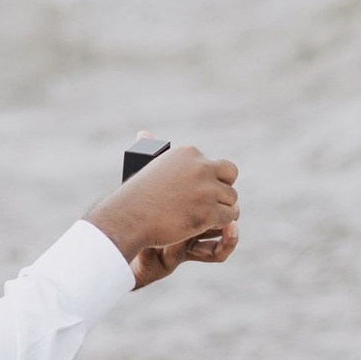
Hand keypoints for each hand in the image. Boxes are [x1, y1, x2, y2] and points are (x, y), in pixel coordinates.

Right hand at [89, 143, 238, 283]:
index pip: (214, 163)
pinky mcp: (209, 211)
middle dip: (223, 188)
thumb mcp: (147, 165)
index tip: (198, 191)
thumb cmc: (136, 196)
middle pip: (231, 174)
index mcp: (188, 153)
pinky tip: (207, 225)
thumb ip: (153, 149)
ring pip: (231, 198)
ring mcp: (206, 189)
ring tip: (206, 217)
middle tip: (212, 202)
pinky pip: (229, 215)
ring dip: (222, 208)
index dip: (210, 179)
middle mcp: (201, 167)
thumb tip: (144, 133)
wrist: (129, 219)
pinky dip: (221, 223)